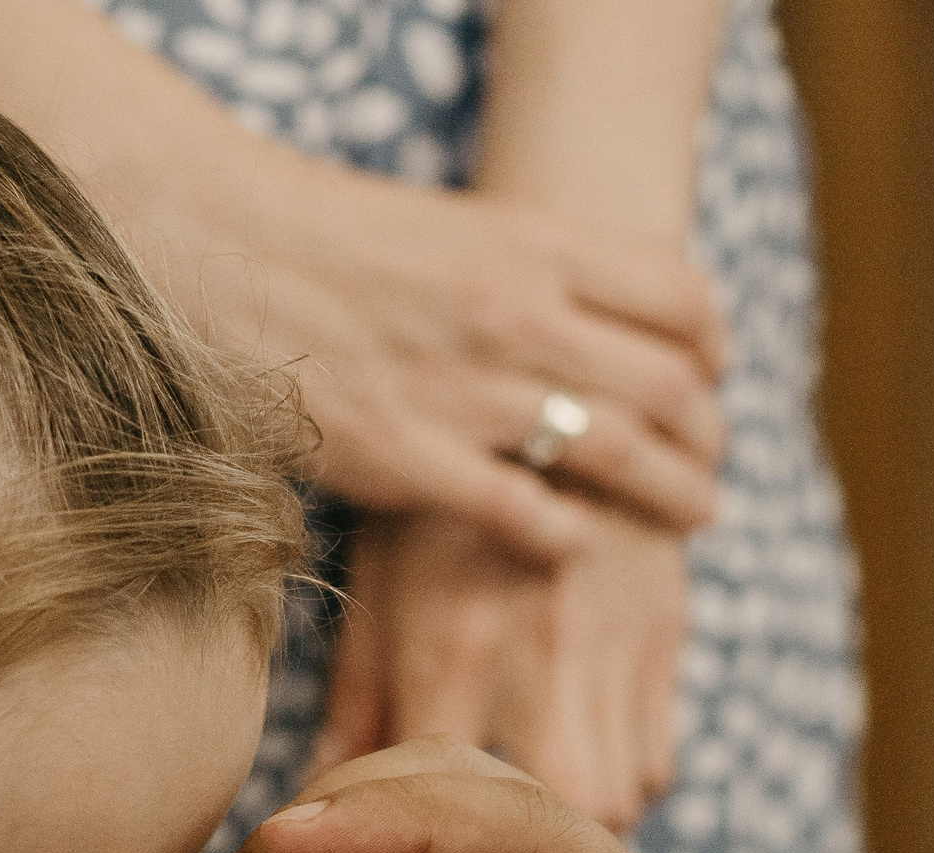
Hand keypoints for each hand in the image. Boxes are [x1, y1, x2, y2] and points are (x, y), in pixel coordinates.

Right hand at [143, 159, 726, 561]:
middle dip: (708, 433)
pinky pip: (524, 512)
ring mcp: (466, 390)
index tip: (713, 372)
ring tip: (691, 514)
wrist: (220, 253)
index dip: (713, 343)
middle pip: (669, 382)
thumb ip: (534, 270)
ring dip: (670, 492)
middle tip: (710, 462)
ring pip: (618, 451)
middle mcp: (517, 315)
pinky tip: (575, 543)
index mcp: (534, 245)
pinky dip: (566, 534)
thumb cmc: (328, 240)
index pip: (679, 296)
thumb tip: (599, 318)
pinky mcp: (409, 458)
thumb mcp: (456, 227)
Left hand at [317, 507, 687, 830]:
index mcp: (455, 647)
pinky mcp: (665, 643)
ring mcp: (615, 651)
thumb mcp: (379, 586)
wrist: (557, 403)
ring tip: (518, 838)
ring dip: (574, 835)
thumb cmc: (443, 505)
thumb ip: (356, 697)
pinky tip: (568, 780)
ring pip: (621, 802)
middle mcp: (542, 658)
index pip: (431, 802)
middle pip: (560, 822)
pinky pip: (656, 761)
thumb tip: (315, 796)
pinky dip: (617, 788)